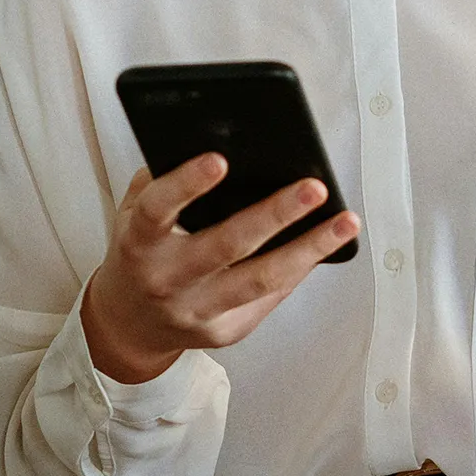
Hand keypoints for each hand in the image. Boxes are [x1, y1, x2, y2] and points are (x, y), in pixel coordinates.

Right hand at [80, 153, 360, 383]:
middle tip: (314, 187)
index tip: (220, 159)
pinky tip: (328, 242)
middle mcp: (166, 280)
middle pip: (226, 246)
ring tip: (345, 222)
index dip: (186, 184)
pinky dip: (301, 266)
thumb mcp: (134, 214)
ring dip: (309, 249)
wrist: (130, 325)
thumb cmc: (141, 252)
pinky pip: (270, 295)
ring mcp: (197, 312)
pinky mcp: (225, 332)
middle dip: (274, 214)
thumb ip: (164, 181)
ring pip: (261, 280)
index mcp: (138, 243)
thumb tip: (227, 143)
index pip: (158, 210)